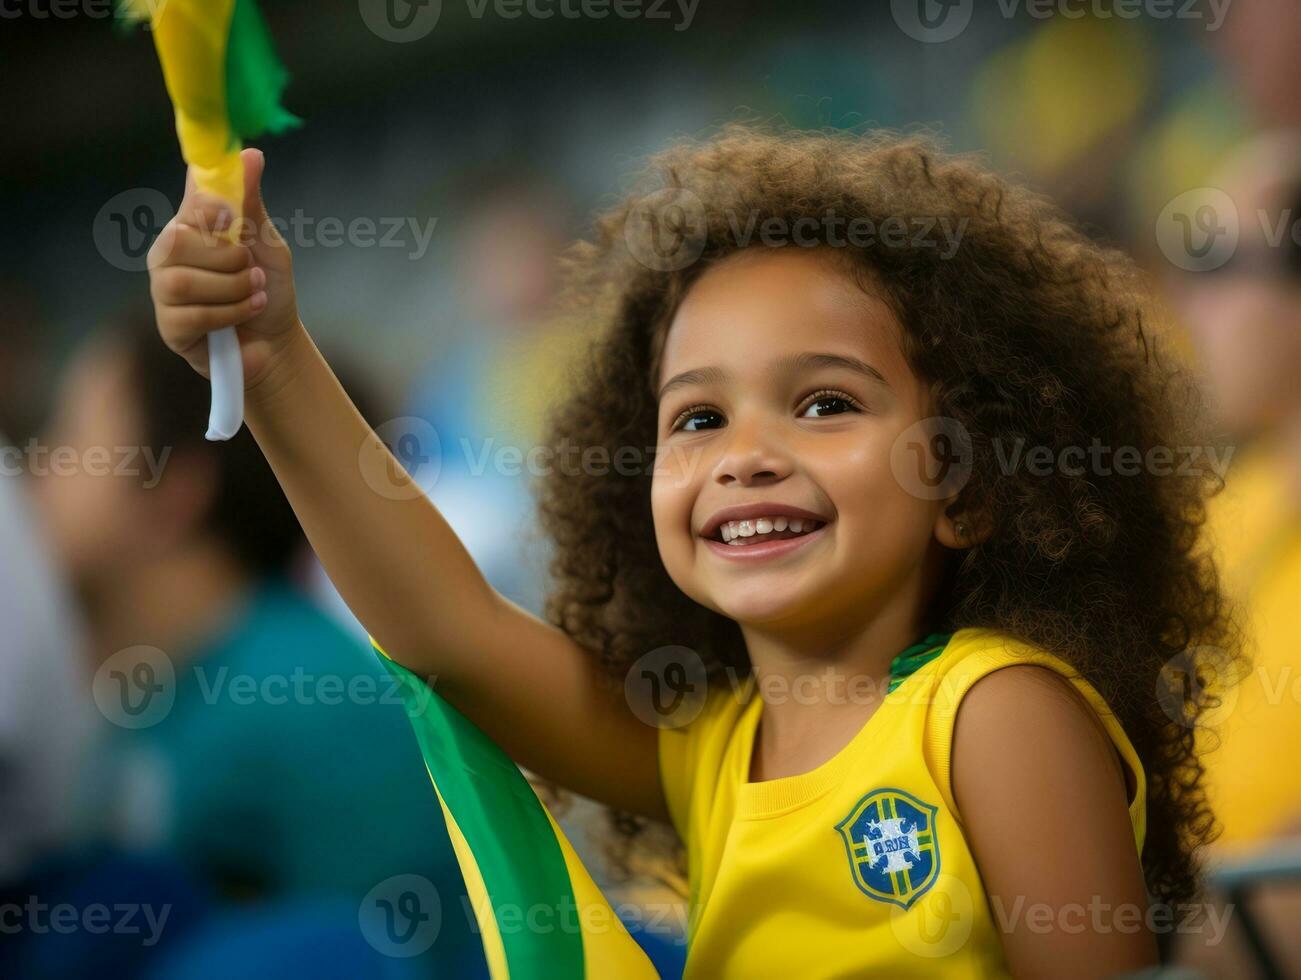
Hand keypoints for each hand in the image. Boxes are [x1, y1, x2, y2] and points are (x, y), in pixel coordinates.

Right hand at [148, 147, 300, 387]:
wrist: (277, 342)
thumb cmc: (267, 288)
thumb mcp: (266, 243)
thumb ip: (250, 201)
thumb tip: (250, 153)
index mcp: (189, 227)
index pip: (185, 202)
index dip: (207, 207)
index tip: (233, 218)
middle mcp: (169, 255)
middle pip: (177, 240)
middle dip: (227, 257)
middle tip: (251, 268)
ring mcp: (164, 291)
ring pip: (185, 281)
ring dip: (233, 288)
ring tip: (254, 293)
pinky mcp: (170, 327)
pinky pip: (194, 314)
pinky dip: (231, 314)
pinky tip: (246, 313)